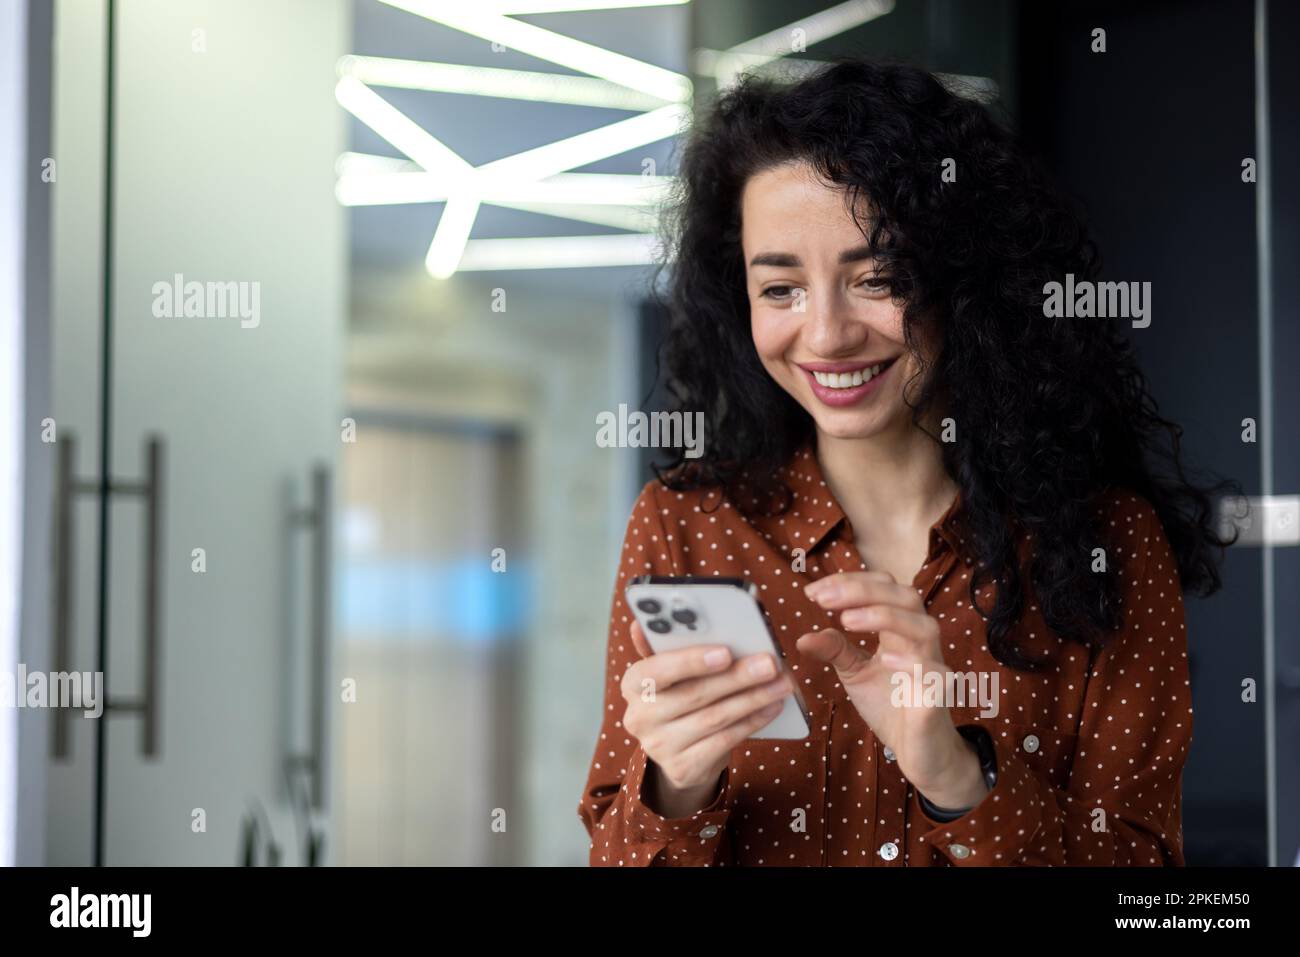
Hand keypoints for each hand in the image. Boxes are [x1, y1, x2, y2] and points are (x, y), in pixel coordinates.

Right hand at [621, 620, 792, 815]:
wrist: (679, 751)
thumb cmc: (678, 695)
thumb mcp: (670, 671)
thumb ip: (667, 645)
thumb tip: (642, 622)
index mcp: (633, 684)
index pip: (656, 670)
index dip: (690, 661)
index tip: (726, 652)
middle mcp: (639, 717)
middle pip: (694, 694)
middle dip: (737, 677)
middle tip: (770, 664)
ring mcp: (659, 746)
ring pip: (714, 718)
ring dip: (753, 698)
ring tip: (781, 683)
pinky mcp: (683, 768)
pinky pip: (724, 741)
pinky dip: (752, 722)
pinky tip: (772, 707)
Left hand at [796, 571, 987, 809]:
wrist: (919, 751)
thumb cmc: (892, 706)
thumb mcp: (855, 674)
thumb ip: (835, 650)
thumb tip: (804, 637)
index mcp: (901, 630)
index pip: (884, 589)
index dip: (850, 582)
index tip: (814, 592)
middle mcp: (920, 641)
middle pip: (906, 597)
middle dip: (863, 591)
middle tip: (824, 598)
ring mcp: (933, 667)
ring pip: (924, 627)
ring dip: (884, 616)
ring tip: (846, 620)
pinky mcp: (939, 697)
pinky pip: (935, 672)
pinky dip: (912, 661)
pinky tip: (884, 658)